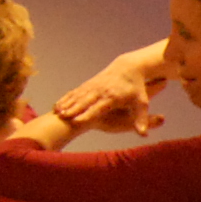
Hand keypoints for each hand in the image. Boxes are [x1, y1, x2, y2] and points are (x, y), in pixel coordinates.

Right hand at [54, 42, 171, 130]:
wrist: (128, 67)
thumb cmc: (136, 88)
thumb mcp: (141, 103)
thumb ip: (142, 118)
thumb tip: (144, 134)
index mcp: (112, 97)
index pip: (98, 107)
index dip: (87, 114)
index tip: (77, 121)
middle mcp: (101, 91)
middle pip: (85, 101)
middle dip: (73, 108)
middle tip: (62, 117)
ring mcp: (93, 86)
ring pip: (77, 96)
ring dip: (67, 104)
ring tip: (56, 113)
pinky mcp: (89, 84)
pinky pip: (75, 92)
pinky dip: (66, 99)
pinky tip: (57, 106)